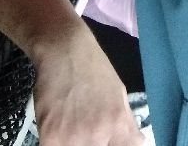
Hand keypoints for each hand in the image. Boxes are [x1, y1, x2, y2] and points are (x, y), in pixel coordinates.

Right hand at [32, 24, 144, 145]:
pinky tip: (55, 130)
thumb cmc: (94, 69)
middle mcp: (99, 134)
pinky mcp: (50, 137)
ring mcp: (74, 138)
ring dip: (72, 144)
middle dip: (92, 144)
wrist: (65, 50)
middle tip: (85, 130)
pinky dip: (54, 142)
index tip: (107, 140)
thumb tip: (137, 143)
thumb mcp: (119, 94)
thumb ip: (125, 124)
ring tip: (70, 127)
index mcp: (119, 123)